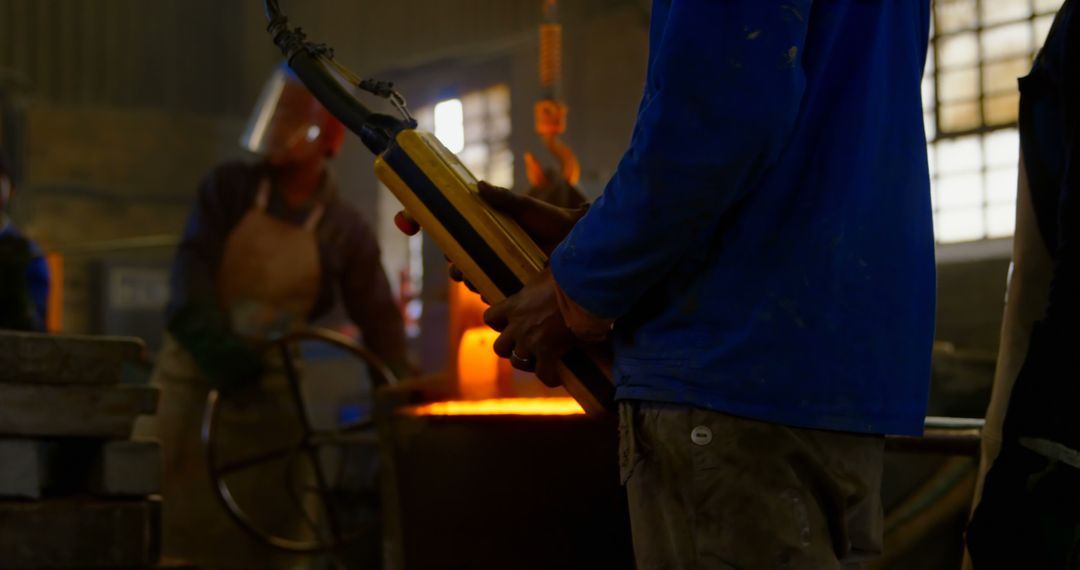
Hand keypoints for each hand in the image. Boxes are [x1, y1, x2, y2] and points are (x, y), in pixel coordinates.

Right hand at [447, 181, 586, 294]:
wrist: (574, 236)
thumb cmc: (551, 218)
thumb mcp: (525, 207)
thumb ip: (503, 198)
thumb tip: (478, 185)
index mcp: (491, 235)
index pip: (463, 244)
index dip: (452, 249)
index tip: (448, 251)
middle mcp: (495, 255)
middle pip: (466, 267)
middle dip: (458, 271)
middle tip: (458, 271)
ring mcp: (506, 272)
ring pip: (479, 283)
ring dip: (472, 284)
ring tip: (473, 282)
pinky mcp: (519, 287)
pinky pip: (499, 297)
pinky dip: (491, 297)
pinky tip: (490, 294)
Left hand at [482, 268, 573, 385]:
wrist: (581, 288)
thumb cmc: (566, 276)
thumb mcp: (545, 274)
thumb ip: (540, 282)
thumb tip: (550, 272)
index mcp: (514, 305)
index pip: (490, 318)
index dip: (499, 322)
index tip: (509, 323)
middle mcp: (517, 326)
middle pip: (500, 348)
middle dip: (511, 347)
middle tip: (525, 344)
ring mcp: (531, 341)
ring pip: (517, 362)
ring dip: (527, 362)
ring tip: (540, 360)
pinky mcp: (549, 352)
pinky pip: (544, 373)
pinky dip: (549, 376)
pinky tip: (556, 376)